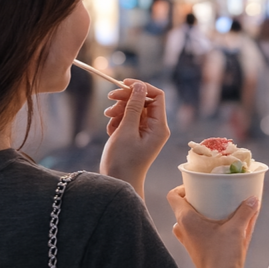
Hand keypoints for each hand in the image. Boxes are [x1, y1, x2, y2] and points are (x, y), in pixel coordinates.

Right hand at [100, 80, 168, 196]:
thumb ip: (133, 106)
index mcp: (159, 126)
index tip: (124, 84)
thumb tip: (139, 86)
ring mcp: (145, 132)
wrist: (118, 183)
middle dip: (126, 98)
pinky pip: (128, 120)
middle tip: (110, 99)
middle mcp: (155, 128)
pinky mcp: (135, 136)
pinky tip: (111, 130)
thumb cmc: (123, 160)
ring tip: (109, 118)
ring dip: (120, 110)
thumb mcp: (126, 130)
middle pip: (143, 100)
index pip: (157, 96)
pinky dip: (118, 121)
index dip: (141, 87)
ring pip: (133, 109)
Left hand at [166, 185, 259, 267]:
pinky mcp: (194, 251)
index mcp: (186, 219)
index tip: (197, 186)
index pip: (173, 196)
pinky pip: (195, 234)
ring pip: (187, 222)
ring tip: (215, 210)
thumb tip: (254, 198)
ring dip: (199, 215)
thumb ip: (246, 211)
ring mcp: (186, 242)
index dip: (182, 187)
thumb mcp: (238, 229)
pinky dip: (204, 228)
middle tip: (211, 195)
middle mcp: (182, 229)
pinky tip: (221, 228)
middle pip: (181, 207)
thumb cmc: (225, 255)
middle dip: (195, 199)